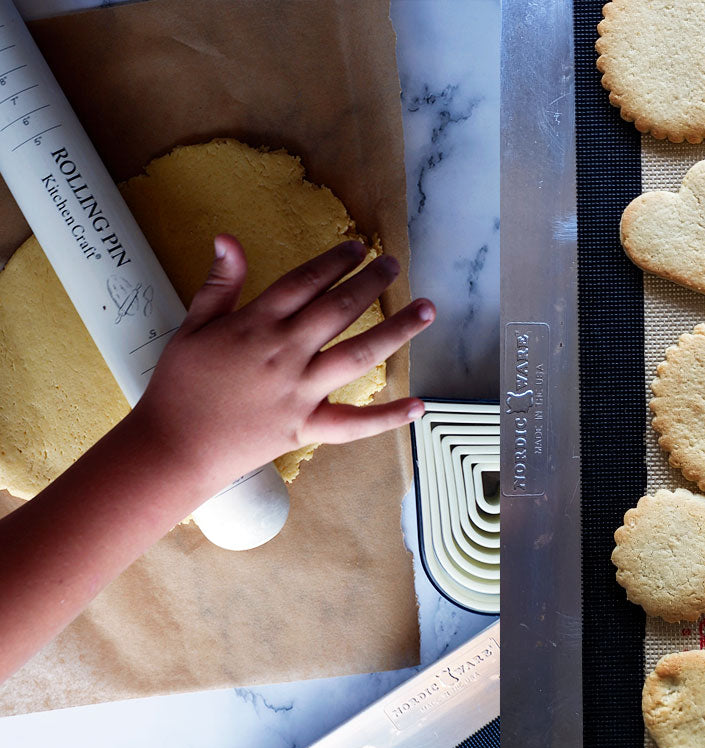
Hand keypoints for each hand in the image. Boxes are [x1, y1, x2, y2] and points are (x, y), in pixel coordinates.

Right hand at [131, 234, 433, 490]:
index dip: (335, 261)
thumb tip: (228, 238)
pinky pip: (353, 424)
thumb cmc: (180, 385)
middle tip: (393, 264)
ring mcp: (299, 392)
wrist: (173, 447)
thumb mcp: (192, 325)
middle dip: (371, 283)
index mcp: (256, 325)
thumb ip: (219, 283)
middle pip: (338, 310)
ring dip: (396, 330)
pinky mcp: (306, 428)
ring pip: (358, 356)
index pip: (305, 282)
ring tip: (426, 310)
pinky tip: (419, 405)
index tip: (358, 247)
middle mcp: (285, 354)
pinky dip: (387, 417)